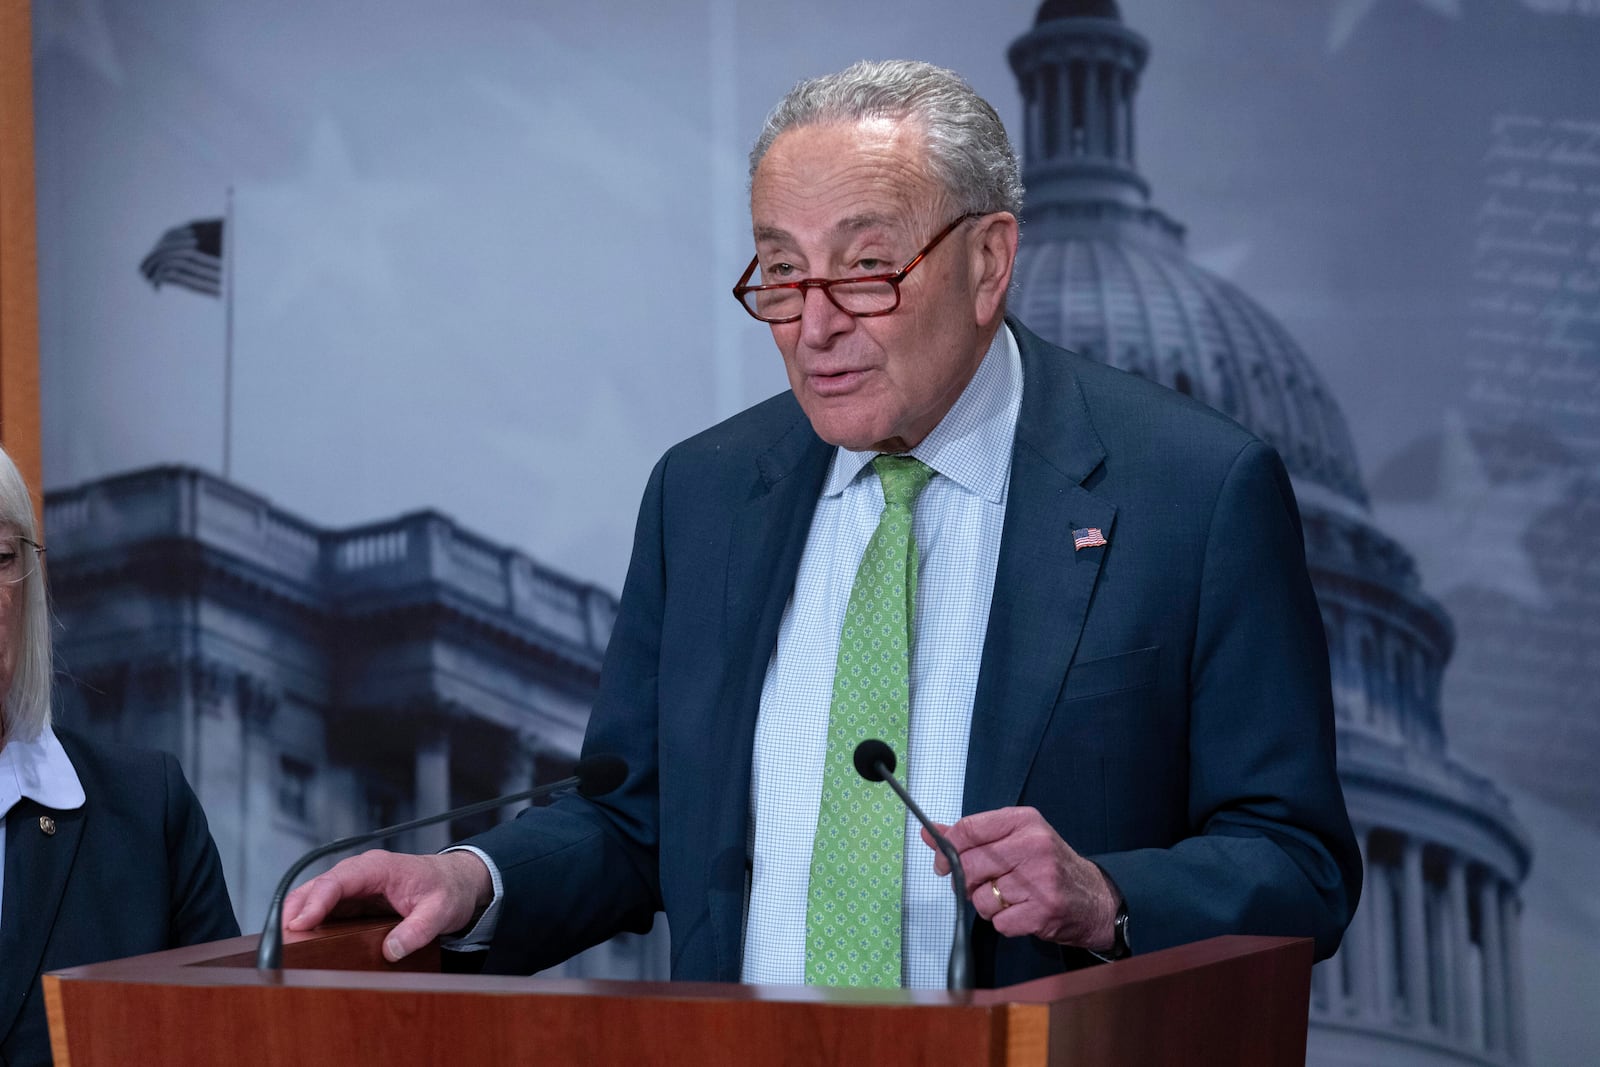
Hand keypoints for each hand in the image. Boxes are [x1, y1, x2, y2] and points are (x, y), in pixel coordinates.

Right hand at [282, 849, 493, 961]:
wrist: (457, 883)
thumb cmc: (448, 890)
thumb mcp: (440, 912)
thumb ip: (417, 930)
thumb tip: (390, 951)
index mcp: (379, 867)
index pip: (338, 880)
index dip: (316, 901)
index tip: (299, 924)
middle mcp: (361, 871)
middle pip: (318, 885)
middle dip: (294, 908)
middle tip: (276, 937)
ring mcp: (355, 884)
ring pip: (315, 894)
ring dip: (296, 913)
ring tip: (278, 940)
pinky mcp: (354, 898)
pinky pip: (325, 905)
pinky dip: (308, 918)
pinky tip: (297, 937)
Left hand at [923, 807, 1118, 950]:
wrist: (1095, 898)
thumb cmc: (1049, 865)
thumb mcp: (1015, 838)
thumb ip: (973, 836)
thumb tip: (930, 832)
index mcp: (1024, 821)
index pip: (969, 829)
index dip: (947, 848)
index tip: (944, 862)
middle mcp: (1034, 846)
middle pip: (970, 865)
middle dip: (966, 881)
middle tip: (980, 884)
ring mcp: (1040, 880)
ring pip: (981, 898)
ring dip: (988, 905)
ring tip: (1010, 898)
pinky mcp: (1043, 912)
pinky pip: (999, 922)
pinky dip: (1005, 922)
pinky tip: (1022, 912)